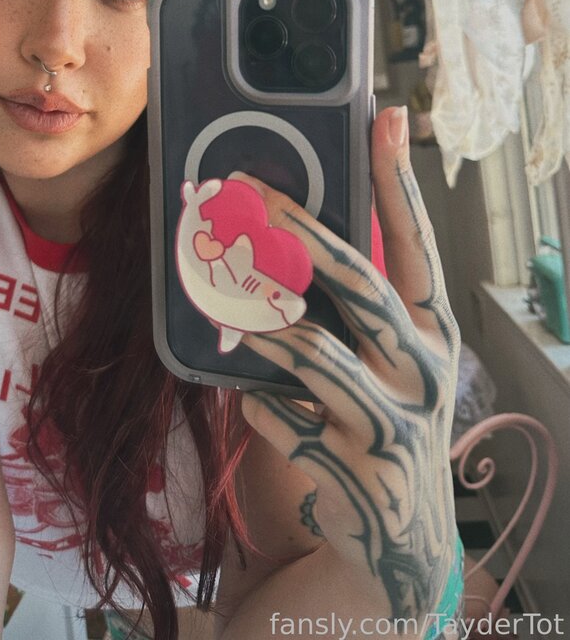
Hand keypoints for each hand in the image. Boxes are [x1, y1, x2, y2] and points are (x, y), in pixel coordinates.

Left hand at [232, 106, 460, 626]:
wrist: (398, 539)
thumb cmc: (379, 421)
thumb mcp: (381, 361)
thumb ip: (345, 311)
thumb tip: (279, 237)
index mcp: (431, 331)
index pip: (417, 242)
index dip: (396, 181)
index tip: (383, 117)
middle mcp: (422, 370)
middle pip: (358, 285)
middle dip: (297, 234)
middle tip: (246, 193)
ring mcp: (392, 421)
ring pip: (312, 351)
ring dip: (259, 321)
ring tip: (225, 299)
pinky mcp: (353, 466)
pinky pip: (279, 413)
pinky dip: (258, 402)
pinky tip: (262, 406)